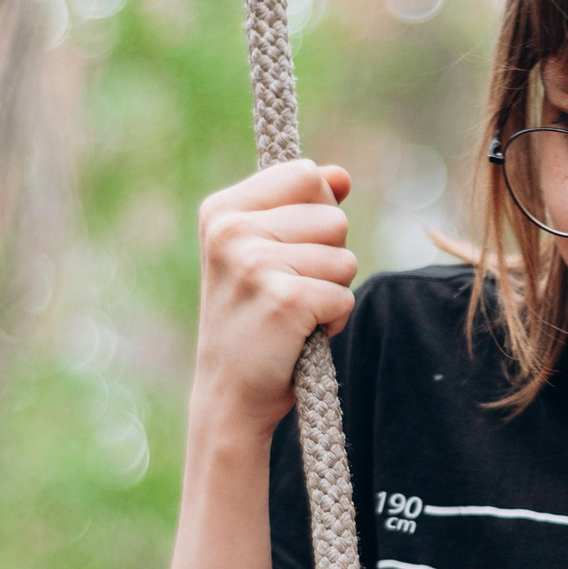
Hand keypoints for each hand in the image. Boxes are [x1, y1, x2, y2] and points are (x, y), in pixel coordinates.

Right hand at [192, 161, 356, 437]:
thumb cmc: (254, 321)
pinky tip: (299, 335)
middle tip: (288, 291)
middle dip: (328, 257)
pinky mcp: (284, 299)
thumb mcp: (267, 252)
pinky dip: (333, 321)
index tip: (287, 251)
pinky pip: (345, 295)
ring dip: (331, 291)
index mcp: (222, 210)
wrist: (229, 395)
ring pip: (345, 257)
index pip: (306, 174)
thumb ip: (303, 206)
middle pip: (333, 217)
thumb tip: (341, 176)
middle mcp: (231, 230)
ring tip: (292, 314)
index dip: (316, 213)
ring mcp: (255, 264)